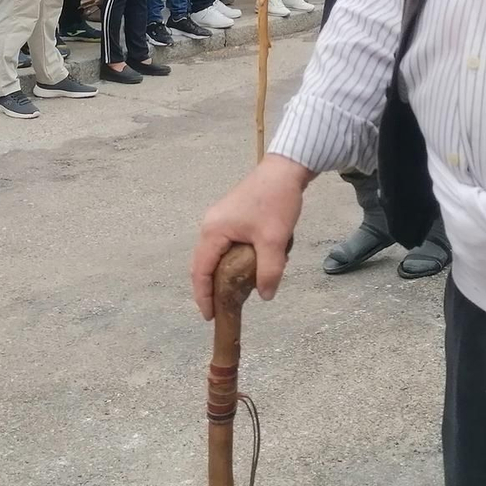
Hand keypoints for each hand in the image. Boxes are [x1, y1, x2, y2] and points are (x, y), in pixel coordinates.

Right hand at [191, 154, 311, 318]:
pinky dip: (234, 261)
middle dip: (213, 289)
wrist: (285, 169)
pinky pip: (227, 245)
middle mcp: (211, 225)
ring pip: (217, 255)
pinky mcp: (233, 217)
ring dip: (226, 274)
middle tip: (225, 309)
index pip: (200, 271)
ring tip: (238, 292)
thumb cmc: (276, 201)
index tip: (211, 317)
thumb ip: (268, 271)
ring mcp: (221, 220)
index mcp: (213, 231)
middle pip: (204, 264)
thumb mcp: (274, 240)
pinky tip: (251, 268)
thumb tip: (265, 296)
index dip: (203, 297)